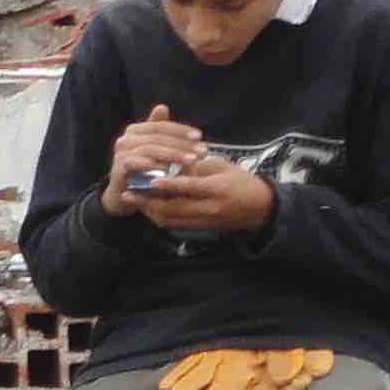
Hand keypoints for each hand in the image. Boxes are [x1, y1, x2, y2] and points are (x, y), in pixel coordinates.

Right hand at [101, 106, 206, 217]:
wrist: (125, 195)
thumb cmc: (144, 171)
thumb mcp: (156, 151)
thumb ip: (161, 132)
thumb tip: (162, 106)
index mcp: (135, 130)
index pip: (161, 126)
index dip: (181, 130)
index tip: (199, 136)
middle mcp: (126, 138)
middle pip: (158, 136)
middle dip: (182, 144)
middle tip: (202, 150)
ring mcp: (121, 153)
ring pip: (151, 149)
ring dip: (174, 154)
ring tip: (192, 161)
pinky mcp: (118, 167)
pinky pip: (138, 163)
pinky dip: (154, 166)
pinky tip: (171, 171)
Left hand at [135, 160, 275, 234]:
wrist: (260, 208)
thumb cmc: (242, 181)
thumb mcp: (223, 167)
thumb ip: (197, 166)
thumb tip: (171, 161)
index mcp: (217, 189)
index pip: (187, 187)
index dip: (166, 185)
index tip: (148, 179)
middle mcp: (209, 208)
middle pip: (173, 208)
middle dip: (148, 201)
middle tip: (128, 193)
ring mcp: (205, 220)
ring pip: (171, 219)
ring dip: (150, 211)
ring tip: (134, 200)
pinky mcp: (201, 228)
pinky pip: (176, 225)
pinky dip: (160, 217)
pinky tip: (148, 208)